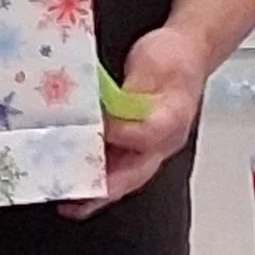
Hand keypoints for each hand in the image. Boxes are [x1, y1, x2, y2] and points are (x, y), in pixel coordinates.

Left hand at [64, 23, 207, 216]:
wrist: (187, 52)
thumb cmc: (172, 55)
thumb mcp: (152, 62)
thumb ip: (131, 90)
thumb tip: (109, 111)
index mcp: (173, 117)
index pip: (144, 135)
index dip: (116, 135)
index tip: (89, 131)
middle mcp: (163, 141)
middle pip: (134, 174)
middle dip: (103, 190)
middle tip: (73, 202)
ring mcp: (152, 148)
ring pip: (125, 177)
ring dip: (96, 190)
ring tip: (67, 199)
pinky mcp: (139, 146)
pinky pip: (118, 167)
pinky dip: (97, 175)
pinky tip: (74, 178)